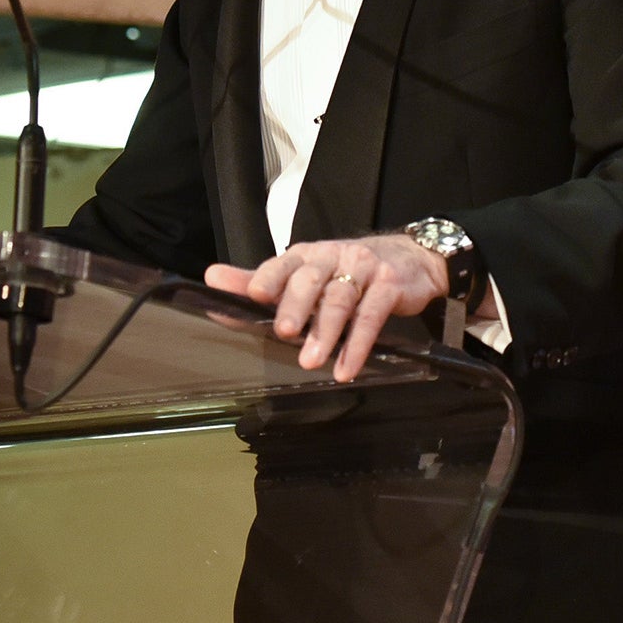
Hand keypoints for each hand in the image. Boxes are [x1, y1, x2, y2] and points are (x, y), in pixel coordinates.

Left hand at [205, 235, 447, 381]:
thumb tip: (212, 278)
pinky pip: (372, 316)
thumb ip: (261, 280)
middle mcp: (332, 256)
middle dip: (296, 306)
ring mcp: (363, 269)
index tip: (254, 295)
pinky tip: (347, 368)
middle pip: (311, 280)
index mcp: (305, 255)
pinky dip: (358, 344)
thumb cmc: (347, 271)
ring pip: (341, 299)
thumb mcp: (304, 273)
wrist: (410, 259)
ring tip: (311, 362)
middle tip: (284, 332)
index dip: (269, 278)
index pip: (283, 265)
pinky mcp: (389, 285)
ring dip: (326, 332)